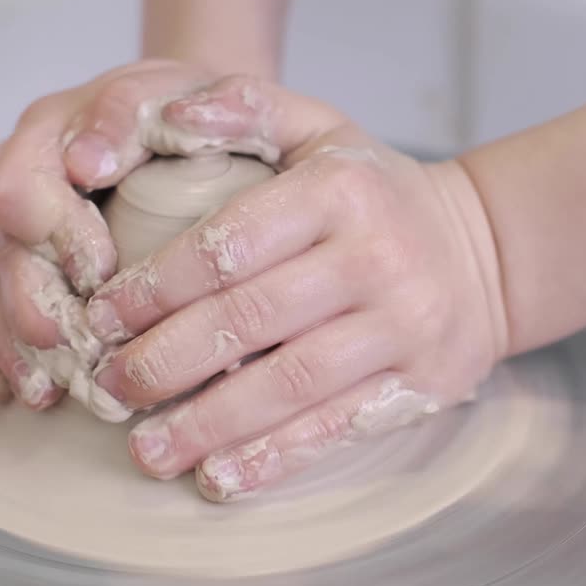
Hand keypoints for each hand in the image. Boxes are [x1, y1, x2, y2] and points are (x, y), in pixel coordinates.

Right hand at [0, 59, 275, 410]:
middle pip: (3, 247)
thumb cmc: (186, 106)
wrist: (175, 112)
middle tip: (65, 343)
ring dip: (15, 343)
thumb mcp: (189, 90)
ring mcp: (16, 224)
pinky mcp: (20, 263)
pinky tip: (6, 394)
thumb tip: (90, 159)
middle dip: (29, 301)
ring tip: (42, 392)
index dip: (55, 229)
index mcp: (52, 130)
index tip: (98, 267)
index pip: (23, 183)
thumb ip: (147, 109)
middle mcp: (23, 178)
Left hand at [85, 75, 508, 500]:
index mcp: (339, 189)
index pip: (227, 244)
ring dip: (208, 425)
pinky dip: (273, 458)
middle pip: (250, 320)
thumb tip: (170, 116)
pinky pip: (338, 427)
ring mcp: (404, 326)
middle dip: (165, 362)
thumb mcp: (320, 128)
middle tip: (105, 391)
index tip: (99, 319)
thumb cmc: (374, 193)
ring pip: (289, 384)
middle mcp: (376, 257)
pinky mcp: (423, 384)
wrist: (486, 251)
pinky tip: (218, 479)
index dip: (153, 288)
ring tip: (146, 452)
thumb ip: (244, 107)